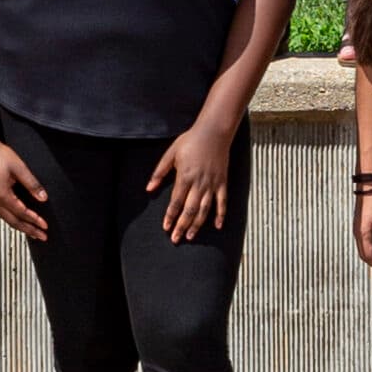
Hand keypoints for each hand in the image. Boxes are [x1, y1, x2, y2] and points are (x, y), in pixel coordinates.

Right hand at [0, 136, 49, 240]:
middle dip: (28, 230)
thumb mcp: (19, 167)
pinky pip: (1, 213)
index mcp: (2, 195)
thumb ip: (32, 184)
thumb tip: (43, 198)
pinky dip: (12, 219)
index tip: (45, 226)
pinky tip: (17, 219)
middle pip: (13, 221)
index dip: (34, 220)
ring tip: (32, 232)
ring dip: (20, 227)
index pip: (21, 213)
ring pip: (6, 219)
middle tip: (41, 237)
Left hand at [148, 119, 233, 241]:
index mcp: (185, 176)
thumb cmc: (190, 141)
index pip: (176, 202)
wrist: (214, 132)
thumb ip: (159, 172)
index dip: (170, 216)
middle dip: (181, 225)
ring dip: (197, 224)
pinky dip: (221, 214)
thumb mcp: (171, 153)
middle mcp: (199, 183)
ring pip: (205, 209)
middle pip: (190, 210)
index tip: (166, 228)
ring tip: (190, 236)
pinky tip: (218, 226)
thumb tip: (148, 188)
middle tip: (175, 239)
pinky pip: (222, 202)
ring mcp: (212, 184)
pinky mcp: (222, 182)